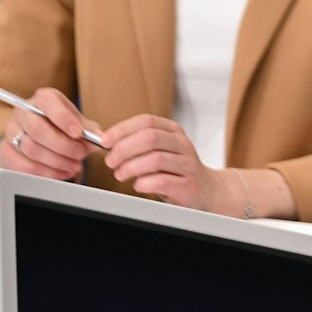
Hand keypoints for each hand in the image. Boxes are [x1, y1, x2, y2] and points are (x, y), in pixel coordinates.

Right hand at [0, 86, 101, 180]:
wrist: (37, 133)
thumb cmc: (60, 125)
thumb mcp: (75, 121)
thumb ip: (88, 129)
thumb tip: (99, 139)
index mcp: (42, 99)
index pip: (48, 103)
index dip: (64, 119)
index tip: (79, 133)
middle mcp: (23, 112)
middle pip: (37, 130)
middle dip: (63, 146)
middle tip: (80, 154)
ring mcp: (11, 131)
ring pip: (30, 149)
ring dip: (56, 161)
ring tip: (74, 166)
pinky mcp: (6, 151)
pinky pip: (22, 165)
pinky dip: (45, 173)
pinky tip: (61, 173)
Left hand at [101, 115, 236, 213]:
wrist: (206, 190)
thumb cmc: (176, 170)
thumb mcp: (161, 150)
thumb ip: (139, 143)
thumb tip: (107, 141)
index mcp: (174, 131)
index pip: (146, 121)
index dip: (122, 129)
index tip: (105, 141)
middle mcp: (183, 144)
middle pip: (149, 138)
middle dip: (123, 149)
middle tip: (111, 161)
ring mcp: (188, 164)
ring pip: (155, 159)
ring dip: (130, 168)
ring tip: (121, 175)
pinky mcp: (188, 185)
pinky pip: (162, 181)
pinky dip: (144, 183)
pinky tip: (139, 185)